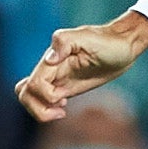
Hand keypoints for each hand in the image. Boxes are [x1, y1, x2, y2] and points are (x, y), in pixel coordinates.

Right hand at [17, 11, 147, 121]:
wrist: (123, 45)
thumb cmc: (108, 41)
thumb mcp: (87, 37)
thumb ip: (64, 42)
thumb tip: (48, 59)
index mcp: (52, 60)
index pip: (33, 84)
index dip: (45, 96)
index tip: (64, 100)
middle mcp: (51, 69)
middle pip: (25, 93)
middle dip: (37, 108)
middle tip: (60, 110)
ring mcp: (57, 78)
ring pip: (30, 97)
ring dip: (40, 110)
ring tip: (61, 111)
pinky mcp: (65, 86)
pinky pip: (45, 99)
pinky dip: (48, 109)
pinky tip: (64, 108)